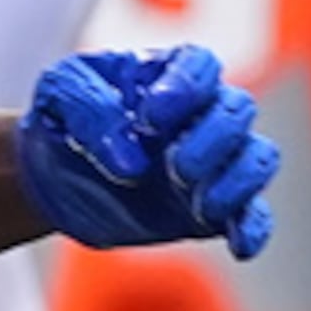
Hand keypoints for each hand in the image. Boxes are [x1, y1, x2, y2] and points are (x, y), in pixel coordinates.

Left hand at [15, 45, 278, 257]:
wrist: (53, 178)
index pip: (200, 64)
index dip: (187, 87)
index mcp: (165, 73)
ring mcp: (213, 160)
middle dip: (214, 139)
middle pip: (237, 110)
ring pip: (257, 158)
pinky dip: (253, 229)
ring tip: (200, 206)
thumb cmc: (61, 122)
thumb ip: (89, 108)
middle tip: (175, 169)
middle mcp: (200, 112)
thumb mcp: (57, 94)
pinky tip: (239, 246)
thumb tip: (131, 161)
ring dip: (237, 181)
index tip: (150, 119)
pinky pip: (252, 215)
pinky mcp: (214, 207)